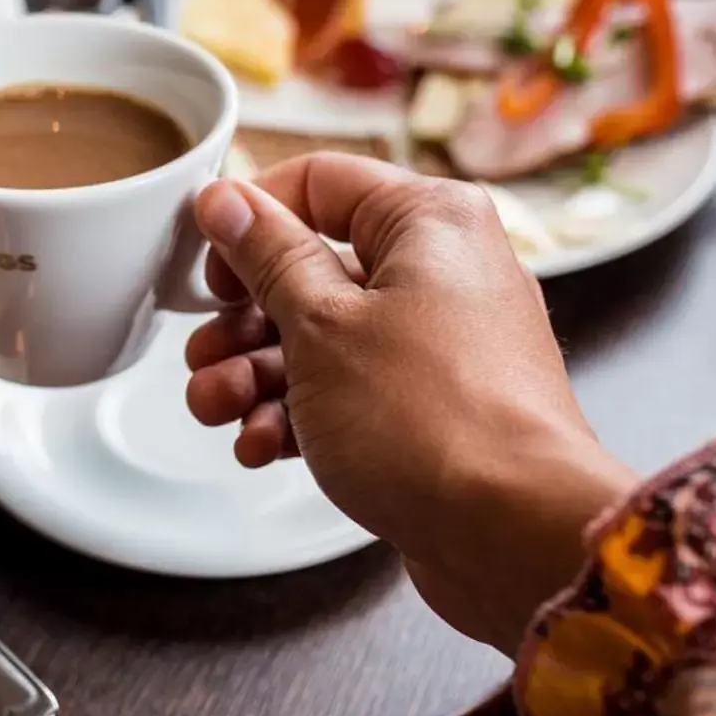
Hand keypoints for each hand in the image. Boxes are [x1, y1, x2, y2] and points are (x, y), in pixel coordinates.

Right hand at [184, 154, 633, 652]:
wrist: (511, 533)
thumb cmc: (431, 418)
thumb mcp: (320, 323)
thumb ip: (268, 256)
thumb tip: (228, 200)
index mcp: (430, 221)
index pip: (320, 182)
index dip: (251, 216)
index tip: (204, 260)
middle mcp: (445, 271)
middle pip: (313, 270)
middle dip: (243, 321)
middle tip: (205, 353)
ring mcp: (443, 344)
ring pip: (323, 339)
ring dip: (256, 375)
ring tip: (218, 408)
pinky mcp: (434, 409)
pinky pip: (351, 394)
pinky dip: (298, 416)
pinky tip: (261, 444)